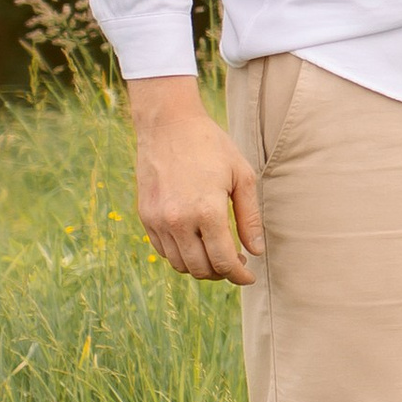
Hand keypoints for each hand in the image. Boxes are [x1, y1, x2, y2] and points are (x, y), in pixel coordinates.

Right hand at [129, 77, 261, 282]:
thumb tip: (255, 252)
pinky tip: (195, 243)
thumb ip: (249, 217)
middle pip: (201, 269)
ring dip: (200, 268)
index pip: (224, 262)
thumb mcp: (242, 176)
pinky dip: (180, 256)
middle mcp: (179, 221)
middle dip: (222, 273)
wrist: (168, 124)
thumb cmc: (211, 146)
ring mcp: (158, 220)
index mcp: (207, 212)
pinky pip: (163, 251)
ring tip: (216, 254)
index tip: (249, 277)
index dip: (239, 275)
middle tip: (236, 263)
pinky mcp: (145, 216)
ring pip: (180, 265)